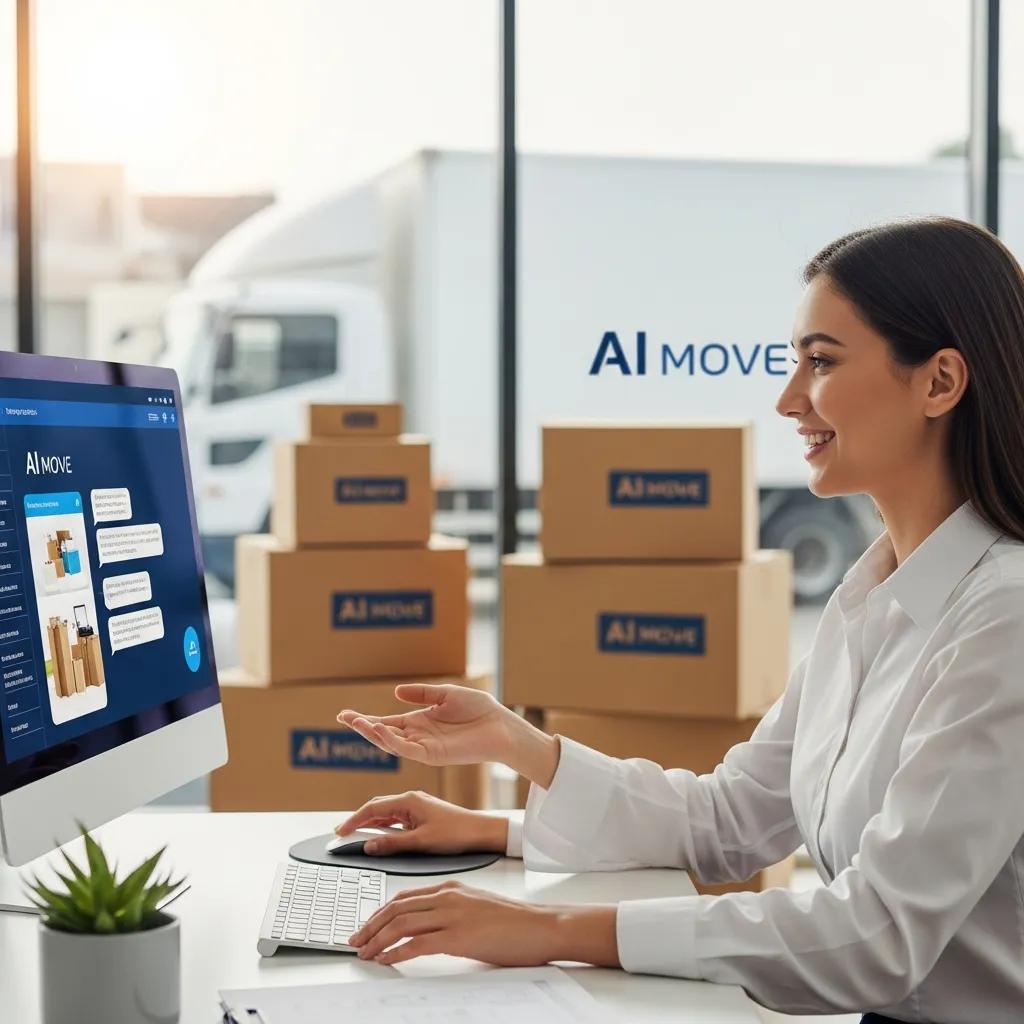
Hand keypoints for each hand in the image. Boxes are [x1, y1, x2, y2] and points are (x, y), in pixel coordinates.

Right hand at [334, 791, 507, 854]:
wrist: (480, 831)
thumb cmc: (456, 833)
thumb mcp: (421, 842)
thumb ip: (392, 844)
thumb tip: (369, 845)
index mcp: (408, 800)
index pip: (372, 808)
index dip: (353, 820)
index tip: (340, 831)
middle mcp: (411, 799)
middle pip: (377, 807)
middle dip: (359, 819)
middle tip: (343, 833)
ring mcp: (417, 805)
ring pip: (387, 812)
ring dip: (371, 823)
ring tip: (356, 835)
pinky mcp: (422, 813)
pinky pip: (397, 817)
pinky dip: (384, 825)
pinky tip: (380, 835)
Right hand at [337, 683, 520, 766]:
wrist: (500, 725)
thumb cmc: (479, 709)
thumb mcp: (446, 694)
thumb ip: (421, 694)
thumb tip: (396, 691)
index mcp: (420, 722)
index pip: (387, 722)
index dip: (366, 719)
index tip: (345, 714)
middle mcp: (418, 736)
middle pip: (383, 734)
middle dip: (362, 727)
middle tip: (343, 717)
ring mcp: (424, 747)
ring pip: (391, 743)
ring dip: (373, 733)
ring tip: (357, 722)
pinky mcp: (433, 755)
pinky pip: (407, 750)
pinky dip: (392, 740)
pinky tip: (381, 729)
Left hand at [348, 879, 618, 967]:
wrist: (541, 927)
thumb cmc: (514, 922)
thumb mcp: (476, 907)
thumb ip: (451, 910)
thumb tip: (427, 927)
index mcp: (451, 887)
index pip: (404, 896)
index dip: (380, 911)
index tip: (366, 925)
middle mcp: (448, 896)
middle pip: (397, 908)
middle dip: (371, 925)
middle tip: (355, 940)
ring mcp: (453, 915)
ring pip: (402, 923)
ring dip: (377, 939)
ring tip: (365, 953)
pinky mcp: (459, 936)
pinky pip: (417, 944)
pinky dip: (396, 953)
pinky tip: (386, 961)